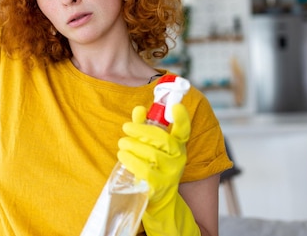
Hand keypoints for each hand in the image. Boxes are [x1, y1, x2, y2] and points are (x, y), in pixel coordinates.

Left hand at [118, 104, 199, 235]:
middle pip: (162, 139)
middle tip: (125, 127)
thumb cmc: (152, 167)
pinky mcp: (158, 186)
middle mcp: (178, 159)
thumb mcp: (151, 146)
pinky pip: (144, 170)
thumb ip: (144, 127)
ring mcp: (170, 174)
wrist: (158, 200)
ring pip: (151, 154)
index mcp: (178, 146)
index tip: (175, 106)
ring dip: (132, 145)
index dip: (182, 118)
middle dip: (140, 130)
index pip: (184, 131)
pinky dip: (131, 160)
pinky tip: (123, 156)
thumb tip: (139, 110)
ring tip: (122, 144)